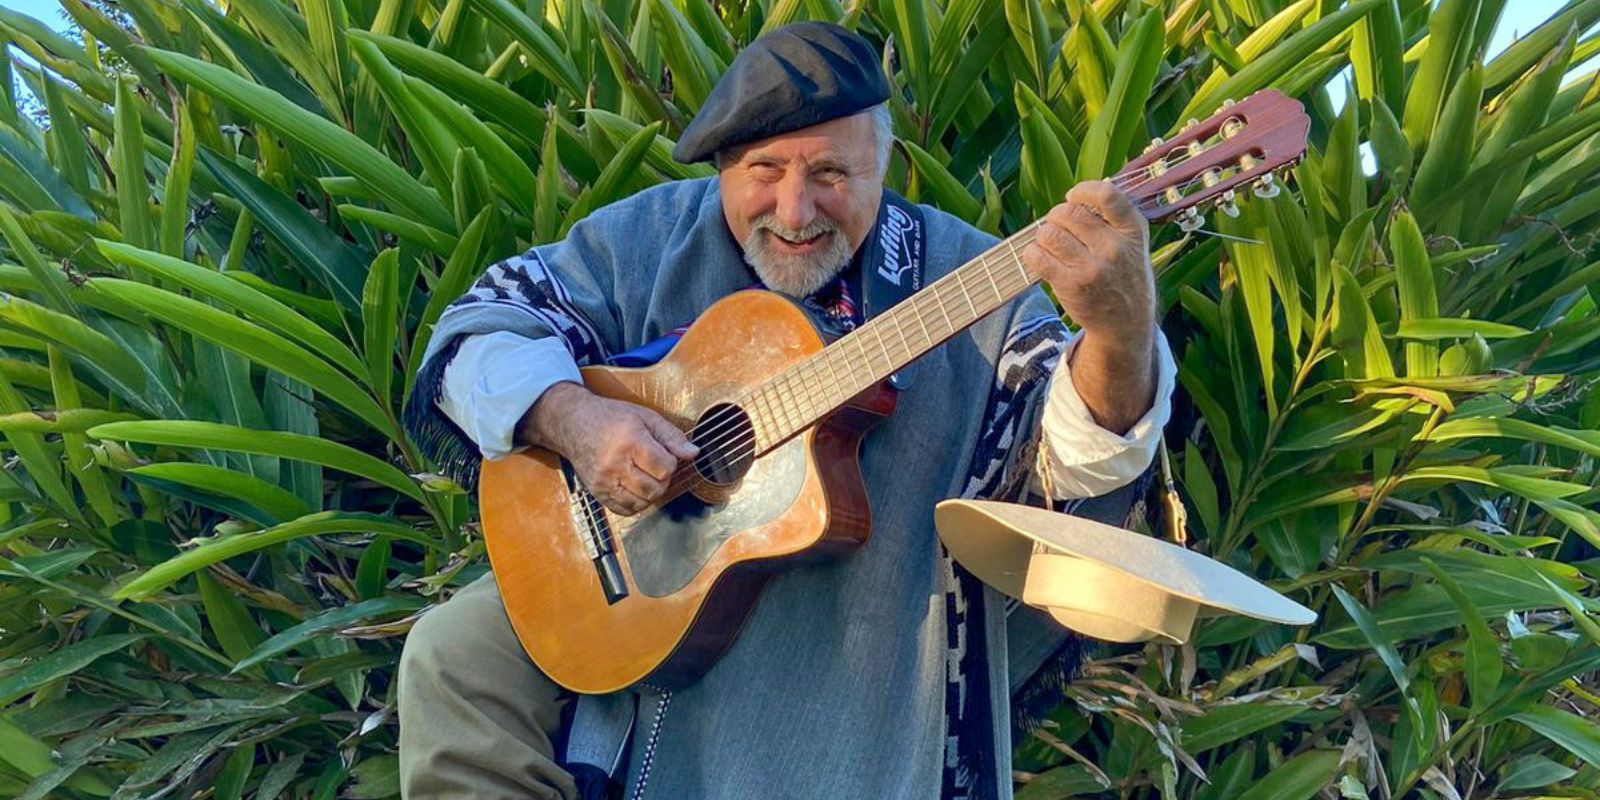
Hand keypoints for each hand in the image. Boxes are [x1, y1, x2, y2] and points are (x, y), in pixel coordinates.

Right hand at [520, 382, 698, 514]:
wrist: (574, 423)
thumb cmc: (610, 417)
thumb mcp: (645, 417)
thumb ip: (671, 436)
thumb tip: (694, 453)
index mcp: (630, 442)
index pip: (665, 468)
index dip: (671, 463)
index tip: (664, 454)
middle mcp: (615, 464)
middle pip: (655, 488)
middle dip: (663, 480)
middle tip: (657, 466)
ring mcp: (604, 480)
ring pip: (641, 502)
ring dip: (651, 492)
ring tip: (646, 476)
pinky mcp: (597, 492)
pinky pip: (624, 509)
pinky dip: (636, 503)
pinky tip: (635, 487)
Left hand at [1022, 180, 1159, 433]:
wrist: (1125, 322)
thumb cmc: (1124, 275)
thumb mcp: (1133, 243)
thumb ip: (1113, 218)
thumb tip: (1076, 195)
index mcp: (1132, 230)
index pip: (1107, 195)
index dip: (1082, 191)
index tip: (1073, 197)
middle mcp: (1115, 248)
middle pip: (1069, 213)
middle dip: (1056, 216)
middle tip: (1056, 225)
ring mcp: (1093, 268)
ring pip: (1050, 234)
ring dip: (1042, 234)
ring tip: (1048, 242)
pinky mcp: (1071, 286)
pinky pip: (1038, 257)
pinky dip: (1032, 253)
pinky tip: (1038, 257)